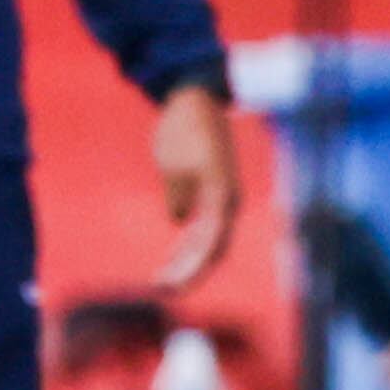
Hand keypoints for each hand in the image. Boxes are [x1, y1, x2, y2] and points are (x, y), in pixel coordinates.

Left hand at [149, 79, 241, 293]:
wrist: (195, 98)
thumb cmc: (183, 128)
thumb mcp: (174, 163)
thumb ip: (179, 195)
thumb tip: (179, 220)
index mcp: (222, 196)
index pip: (209, 245)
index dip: (191, 269)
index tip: (167, 286)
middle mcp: (228, 201)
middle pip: (212, 249)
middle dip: (189, 272)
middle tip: (162, 290)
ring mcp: (221, 197)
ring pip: (209, 241)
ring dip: (189, 262)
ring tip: (164, 282)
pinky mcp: (211, 192)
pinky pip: (204, 228)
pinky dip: (189, 245)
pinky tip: (174, 260)